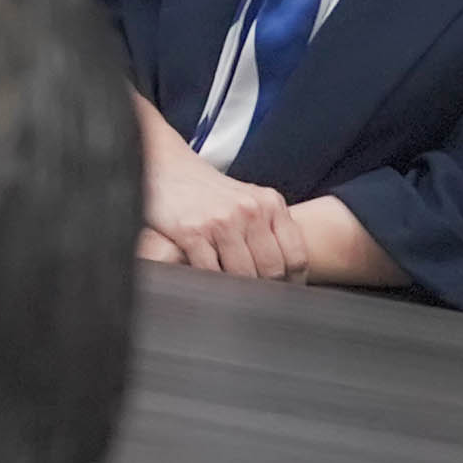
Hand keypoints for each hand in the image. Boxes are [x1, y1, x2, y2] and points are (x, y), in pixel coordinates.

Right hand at [136, 117, 300, 277]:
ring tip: (230, 288)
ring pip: (242, 274)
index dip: (293, 281)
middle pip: (271, 270)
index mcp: (270, 203)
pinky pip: (210, 271)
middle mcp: (250, 211)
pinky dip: (209, 280)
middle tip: (255, 295)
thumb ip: (269, 227)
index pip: (296, 256)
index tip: (283, 291)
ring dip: (236, 287)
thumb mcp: (249, 199)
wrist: (166, 167)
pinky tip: (206, 277)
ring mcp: (221, 221)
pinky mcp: (192, 232)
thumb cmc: (208, 190)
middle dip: (263, 288)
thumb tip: (288, 271)